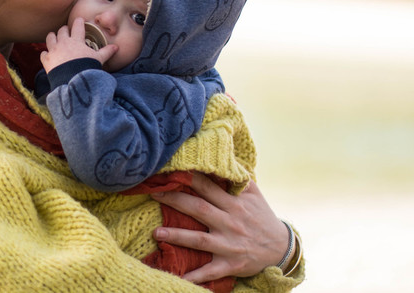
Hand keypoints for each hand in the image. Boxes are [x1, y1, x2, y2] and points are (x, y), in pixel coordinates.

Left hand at [41, 18, 117, 72]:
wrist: (73, 80)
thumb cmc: (87, 68)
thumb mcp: (98, 59)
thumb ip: (106, 52)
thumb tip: (117, 47)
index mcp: (76, 41)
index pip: (78, 26)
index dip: (79, 21)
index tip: (79, 20)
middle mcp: (64, 42)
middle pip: (62, 30)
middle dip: (64, 29)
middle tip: (66, 31)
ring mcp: (54, 50)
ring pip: (50, 37)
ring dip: (52, 37)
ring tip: (54, 37)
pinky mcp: (47, 60)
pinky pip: (43, 53)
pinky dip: (45, 53)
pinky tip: (48, 55)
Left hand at [152, 172, 288, 282]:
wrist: (282, 249)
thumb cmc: (262, 217)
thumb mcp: (253, 194)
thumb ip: (235, 178)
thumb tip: (221, 157)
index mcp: (234, 204)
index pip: (207, 187)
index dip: (188, 178)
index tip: (169, 171)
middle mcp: (230, 223)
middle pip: (199, 209)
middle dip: (175, 200)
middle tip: (153, 193)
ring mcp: (229, 245)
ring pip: (199, 240)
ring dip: (177, 236)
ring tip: (156, 232)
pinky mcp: (230, 265)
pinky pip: (210, 271)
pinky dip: (195, 276)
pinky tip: (178, 279)